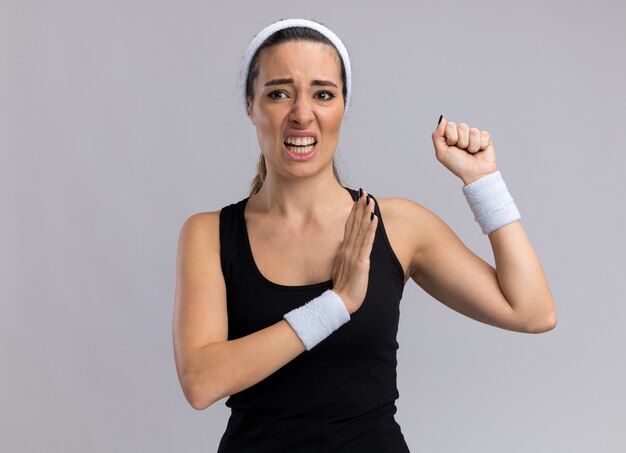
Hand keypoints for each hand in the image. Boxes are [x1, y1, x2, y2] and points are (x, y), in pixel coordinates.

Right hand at [331, 191, 377, 313]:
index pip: (349, 227)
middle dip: (359, 208)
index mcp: (343, 250)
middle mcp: (347, 249)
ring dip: (365, 214)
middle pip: (354, 224)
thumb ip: (345, 257)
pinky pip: (366, 242)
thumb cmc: (343, 288)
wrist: (340, 302)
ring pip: (360, 230)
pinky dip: (370, 229)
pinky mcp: (360, 262)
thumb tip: (347, 248)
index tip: (358, 201)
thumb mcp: (342, 268)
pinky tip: (374, 219)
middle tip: (364, 193)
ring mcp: (353, 254)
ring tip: (370, 201)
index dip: (354, 213)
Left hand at [432, 116, 497, 184]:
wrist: (474, 174)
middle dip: (461, 142)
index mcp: (451, 136)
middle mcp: (462, 134)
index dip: (451, 137)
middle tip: (462, 151)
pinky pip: (483, 134)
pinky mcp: (485, 137)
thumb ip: (437, 135)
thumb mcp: (442, 152)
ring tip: (471, 152)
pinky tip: (479, 151)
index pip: (450, 125)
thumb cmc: (458, 165)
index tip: (452, 147)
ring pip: (473, 131)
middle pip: (462, 126)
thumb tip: (442, 119)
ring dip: (471, 145)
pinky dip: (480, 146)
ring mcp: (474, 135)